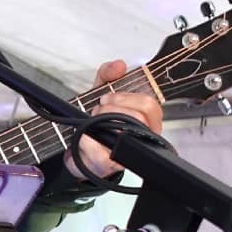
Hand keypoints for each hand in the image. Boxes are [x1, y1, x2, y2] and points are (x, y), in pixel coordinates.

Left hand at [64, 59, 163, 180]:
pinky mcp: (112, 167)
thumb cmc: (97, 122)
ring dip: (102, 121)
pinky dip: (88, 141)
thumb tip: (119, 65)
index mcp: (146, 118)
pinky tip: (84, 137)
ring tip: (92, 121)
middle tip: (98, 109)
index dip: (127, 97)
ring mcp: (130, 153)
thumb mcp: (101, 93)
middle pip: (140, 117)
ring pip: (125, 133)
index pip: (151, 105)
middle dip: (113, 109)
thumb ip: (108, 75)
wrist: (81, 151)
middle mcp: (143, 136)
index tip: (107, 97)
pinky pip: (103, 154)